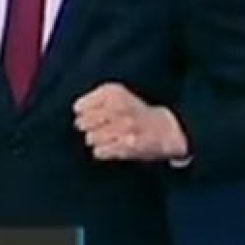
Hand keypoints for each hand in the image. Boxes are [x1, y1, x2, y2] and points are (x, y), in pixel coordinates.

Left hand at [73, 82, 188, 161]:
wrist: (169, 129)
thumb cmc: (136, 112)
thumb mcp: (117, 95)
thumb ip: (93, 100)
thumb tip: (75, 111)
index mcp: (113, 92)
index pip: (79, 107)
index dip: (83, 114)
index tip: (92, 116)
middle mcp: (117, 107)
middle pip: (82, 123)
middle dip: (88, 128)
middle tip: (101, 128)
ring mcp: (123, 127)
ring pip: (90, 138)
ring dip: (96, 140)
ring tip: (110, 138)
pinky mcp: (127, 146)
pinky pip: (100, 151)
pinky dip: (103, 151)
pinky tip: (112, 147)